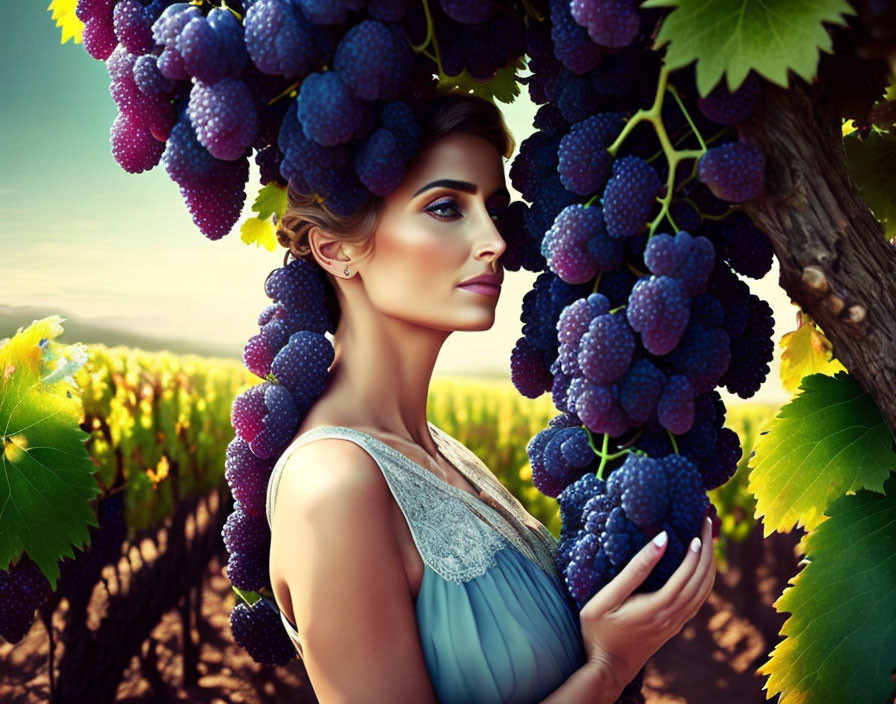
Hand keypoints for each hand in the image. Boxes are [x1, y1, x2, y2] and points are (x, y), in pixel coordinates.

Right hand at [579, 516, 715, 687]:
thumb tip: (662, 540)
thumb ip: (635, 570)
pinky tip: (699, 567)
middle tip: (706, 522)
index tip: (698, 527)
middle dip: (708, 550)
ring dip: (709, 564)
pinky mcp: (674, 626)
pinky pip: (698, 599)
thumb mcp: (607, 597)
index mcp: (658, 607)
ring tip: (707, 538)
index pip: (688, 574)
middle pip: (702, 580)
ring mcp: (676, 623)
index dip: (697, 550)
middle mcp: (673, 616)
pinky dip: (704, 579)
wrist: (607, 668)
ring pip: (704, 591)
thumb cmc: (599, 631)